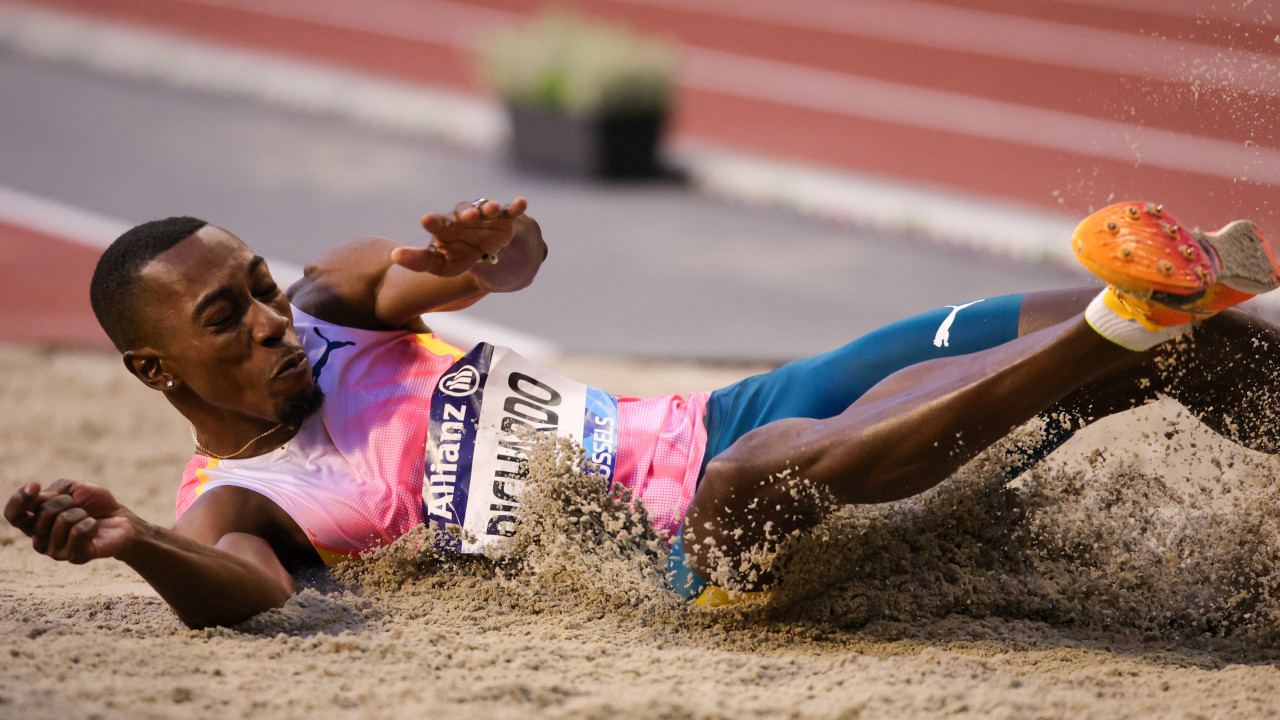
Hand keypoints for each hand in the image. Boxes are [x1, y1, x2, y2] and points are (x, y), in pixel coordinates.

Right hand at [4, 480, 136, 563]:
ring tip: (87, 518)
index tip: (35, 485)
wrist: (121, 519)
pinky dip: (91, 524)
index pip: (13, 514)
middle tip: (78, 506)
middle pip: (43, 513)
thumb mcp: (72, 488)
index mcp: (34, 522)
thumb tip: (36, 499)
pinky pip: (78, 532)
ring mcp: (56, 551)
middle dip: (66, 501)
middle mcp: (40, 540)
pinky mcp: (75, 557)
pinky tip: (94, 529)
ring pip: (63, 520)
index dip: (19, 499)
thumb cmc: (94, 504)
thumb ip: (52, 492)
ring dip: (81, 513)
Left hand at [391, 197, 527, 276]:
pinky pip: (510, 210)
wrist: (491, 258)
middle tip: (468, 217)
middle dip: (465, 213)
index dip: (434, 221)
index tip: (426, 220)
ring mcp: (485, 216)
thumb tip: (394, 255)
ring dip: (488, 207)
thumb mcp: (441, 265)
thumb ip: (419, 261)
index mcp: (446, 228)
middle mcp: (464, 218)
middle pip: (462, 211)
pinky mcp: (504, 219)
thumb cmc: (459, 257)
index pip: (438, 223)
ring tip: (492, 210)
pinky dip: (516, 206)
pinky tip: (521, 203)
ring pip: (485, 207)